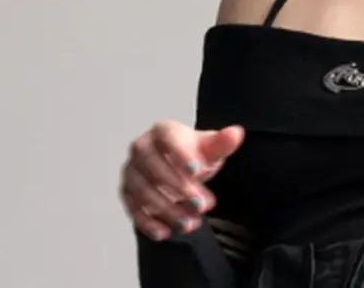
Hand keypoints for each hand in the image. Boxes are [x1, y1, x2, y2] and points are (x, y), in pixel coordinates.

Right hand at [118, 119, 244, 240]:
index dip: (180, 154)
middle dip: (178, 187)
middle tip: (201, 204)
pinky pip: (132, 208)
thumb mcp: (211, 149)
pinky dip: (147, 223)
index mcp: (163, 131)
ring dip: (166, 209)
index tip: (197, 171)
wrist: (180, 168)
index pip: (168, 138)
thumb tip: (236, 133)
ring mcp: (132, 171)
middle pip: (153, 166)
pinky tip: (165, 233)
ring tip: (189, 223)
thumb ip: (222, 143)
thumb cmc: (194, 155)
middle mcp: (141, 148)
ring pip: (143, 190)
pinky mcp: (127, 193)